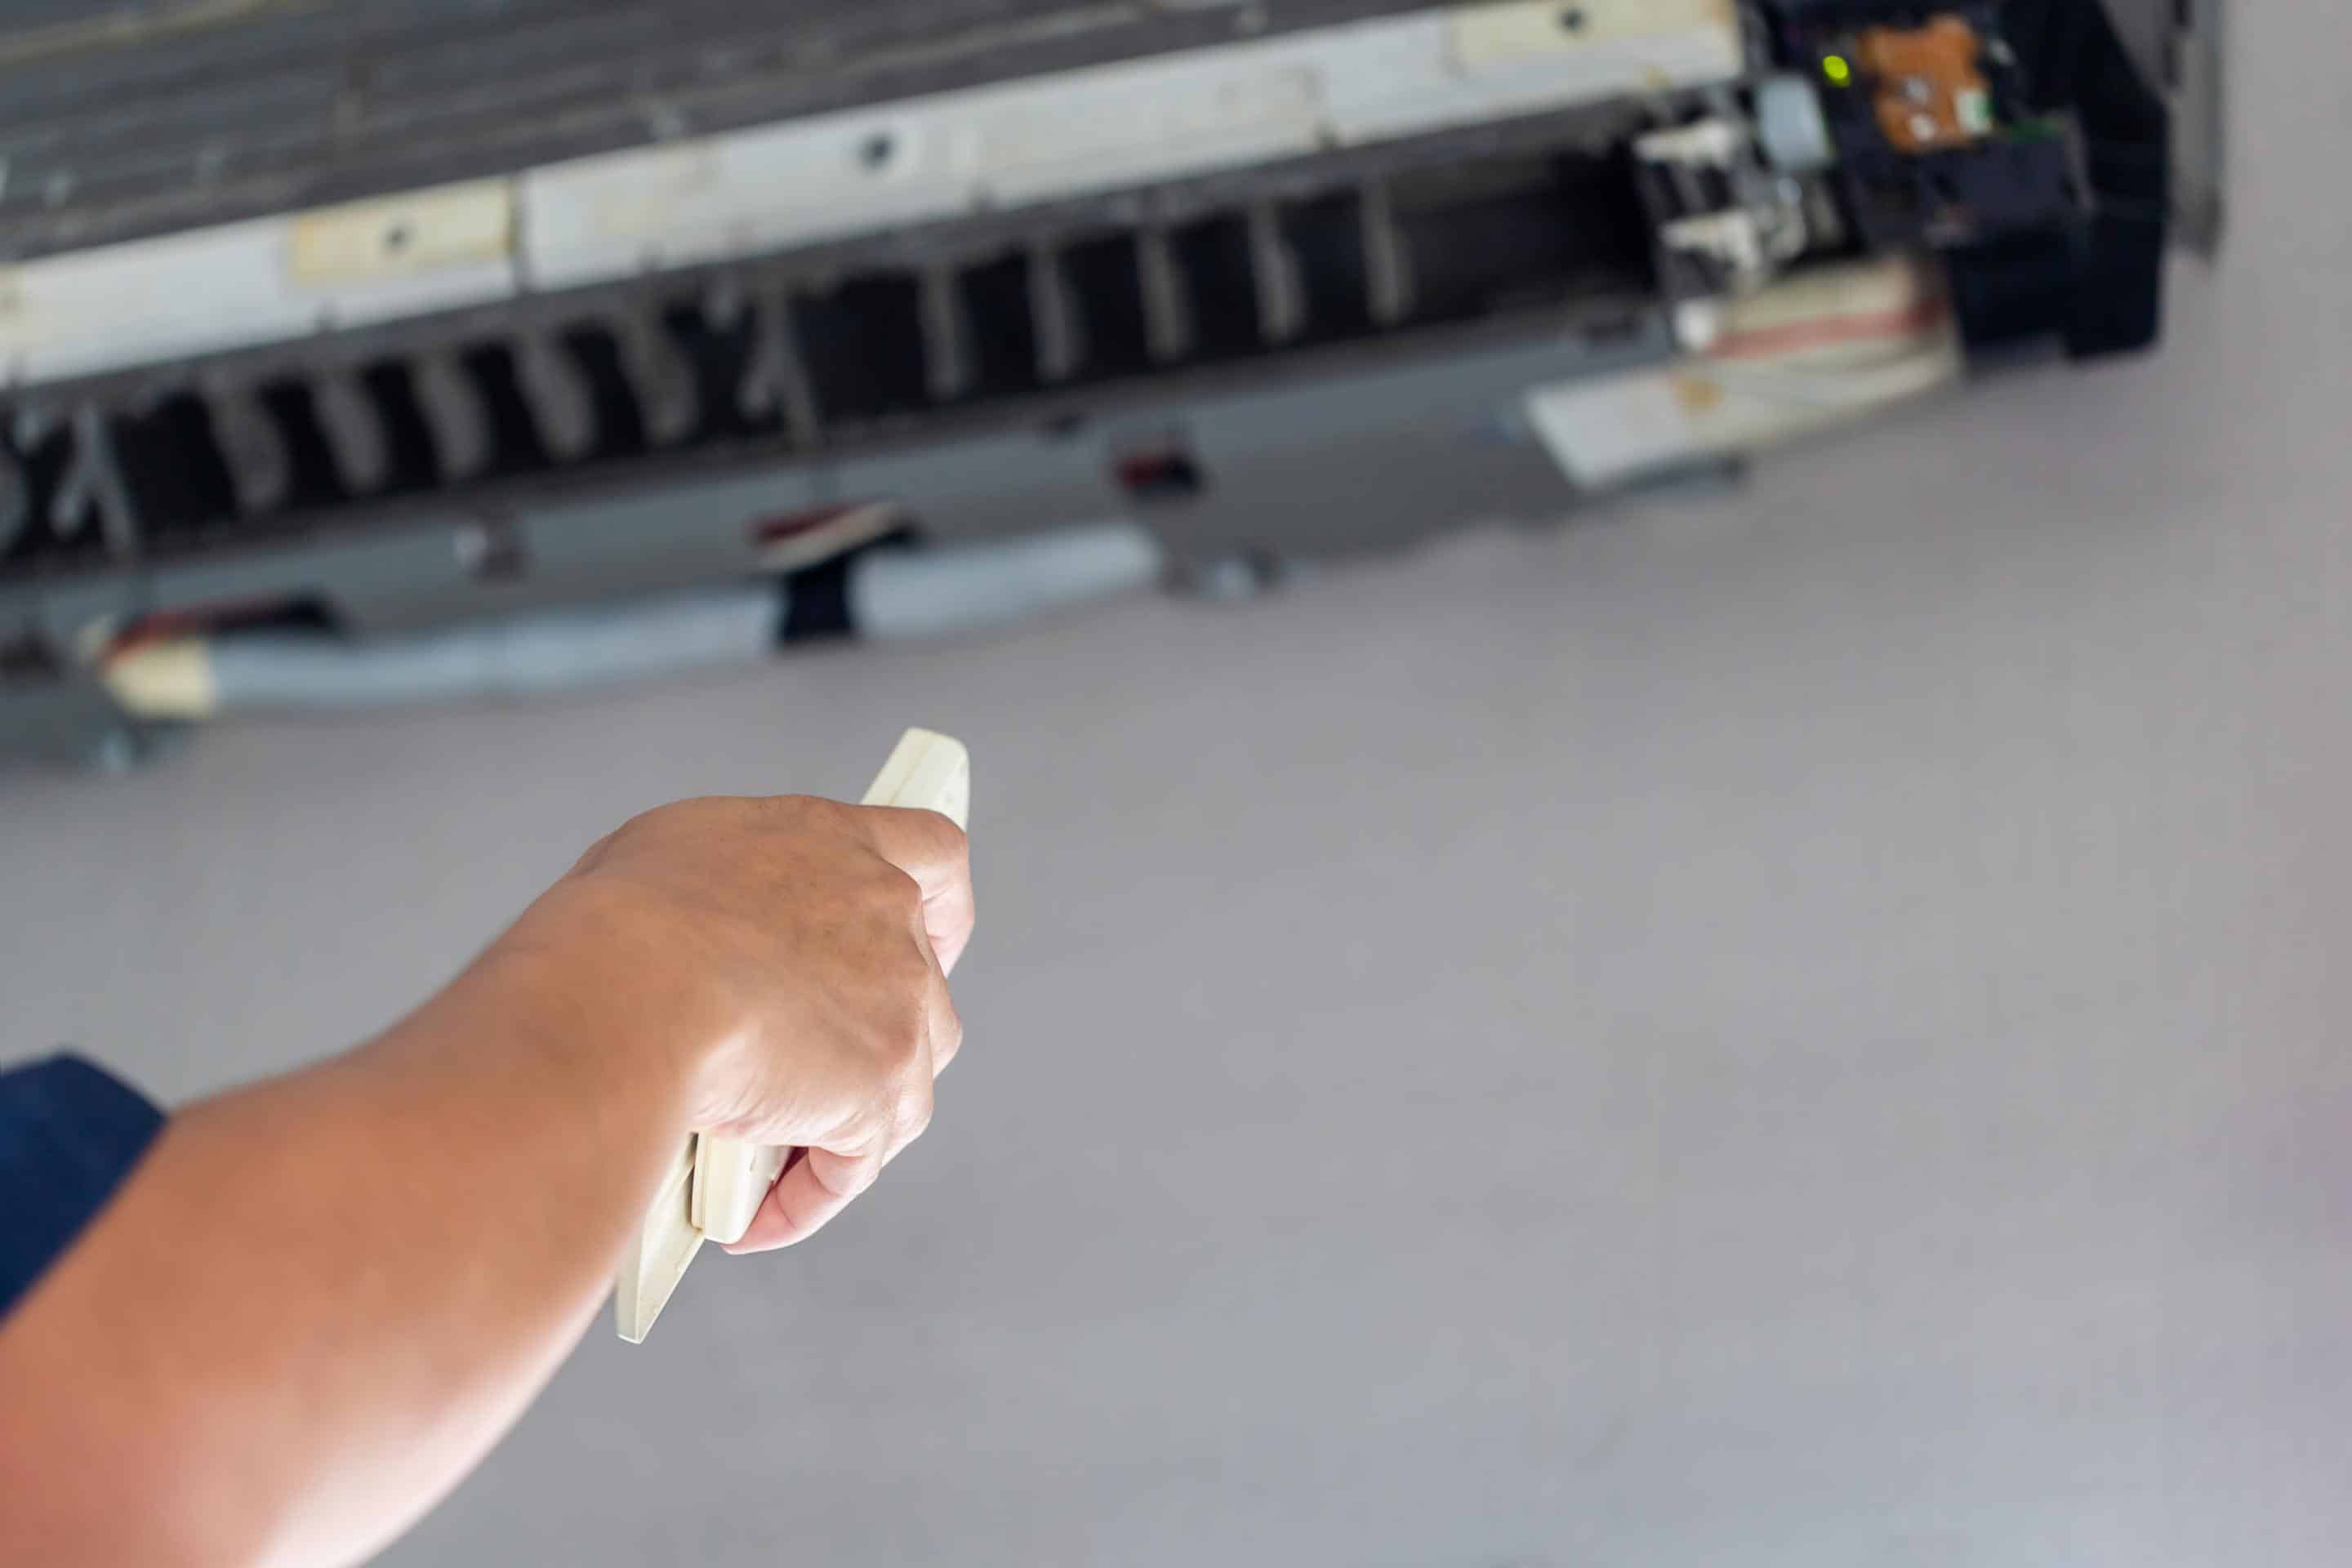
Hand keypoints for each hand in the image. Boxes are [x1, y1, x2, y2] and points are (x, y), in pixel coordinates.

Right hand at [505, 794, 973, 1250]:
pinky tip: (747, 1220)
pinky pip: (851, 1165)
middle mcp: (883, 917)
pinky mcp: (882, 1093)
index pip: (932, 855)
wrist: (622, 994)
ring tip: (757, 1158)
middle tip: (808, 1078)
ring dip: (839, 1124)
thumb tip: (702, 934)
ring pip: (900, 1084)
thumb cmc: (615, 925)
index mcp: (833, 844)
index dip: (938, 907)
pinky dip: (803, 1199)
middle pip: (920, 990)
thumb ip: (725, 889)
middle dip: (870, 1041)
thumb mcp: (669, 857)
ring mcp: (897, 1007)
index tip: (929, 936)